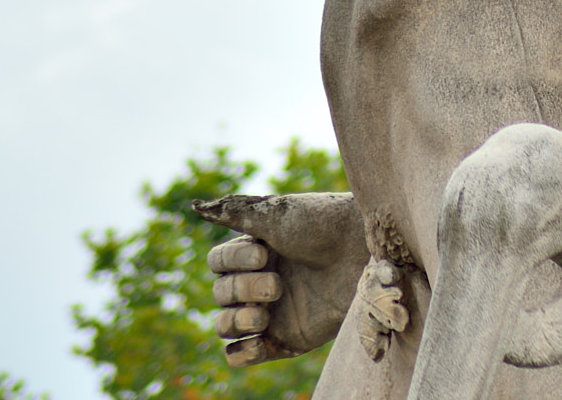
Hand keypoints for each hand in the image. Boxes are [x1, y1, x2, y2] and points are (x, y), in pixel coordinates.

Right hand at [194, 191, 366, 366]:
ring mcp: (273, 311)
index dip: (233, 261)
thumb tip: (196, 207)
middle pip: (220, 294)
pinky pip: (246, 355)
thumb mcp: (277, 213)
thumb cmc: (325, 224)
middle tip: (276, 283)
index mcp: (256, 250)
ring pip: (226, 326)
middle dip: (242, 290)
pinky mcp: (288, 338)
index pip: (218, 263)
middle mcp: (260, 280)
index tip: (265, 252)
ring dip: (237, 320)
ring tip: (265, 312)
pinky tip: (257, 339)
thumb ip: (236, 213)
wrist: (364, 251)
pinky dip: (242, 354)